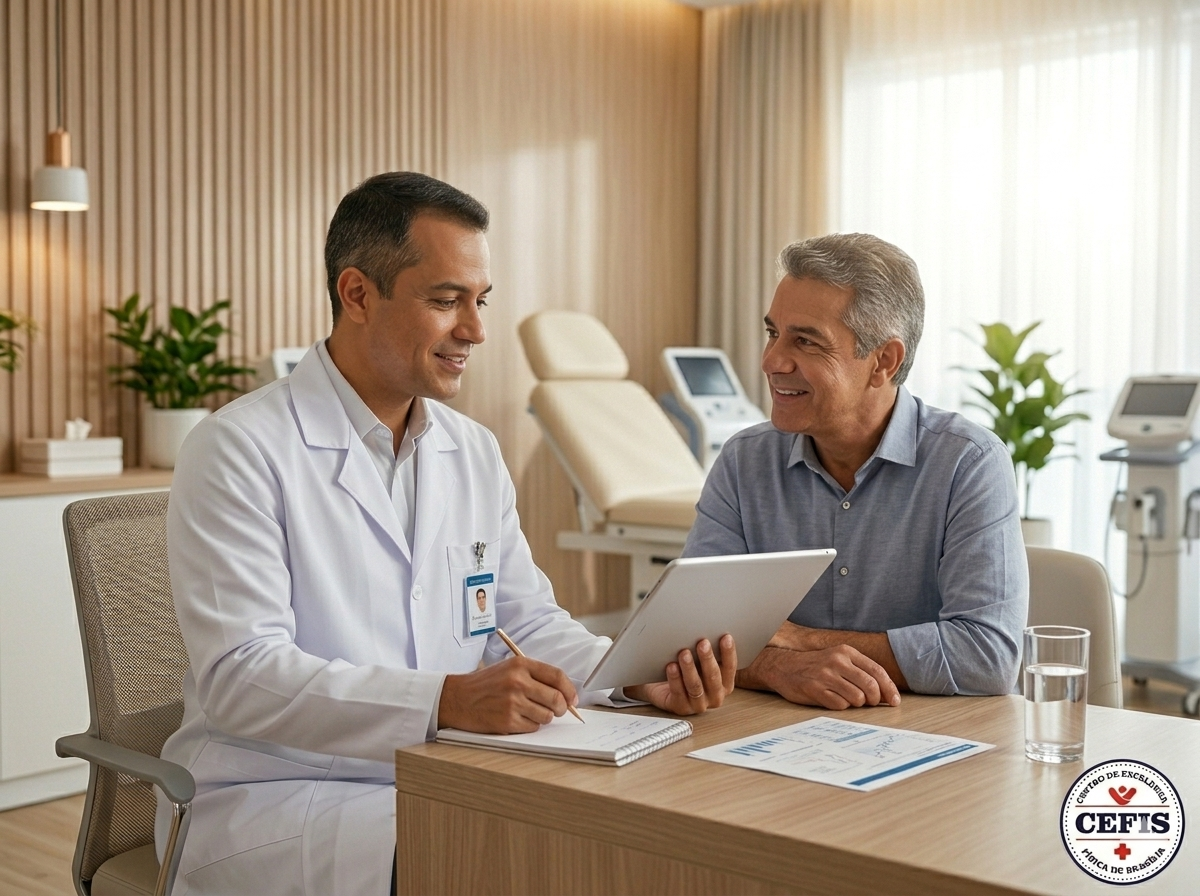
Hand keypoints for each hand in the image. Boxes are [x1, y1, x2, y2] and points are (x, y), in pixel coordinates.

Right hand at [437, 657, 576, 733]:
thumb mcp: (509, 669)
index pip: (557, 676)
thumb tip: (565, 694)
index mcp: (521, 665)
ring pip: (547, 716)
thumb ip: (535, 676)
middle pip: (557, 699)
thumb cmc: (485, 684)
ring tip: (530, 712)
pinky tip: (518, 719)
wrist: (457, 698)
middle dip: (562, 708)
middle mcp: (518, 682)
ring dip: (544, 717)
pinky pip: (533, 727)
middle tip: (559, 710)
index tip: (573, 699)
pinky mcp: (507, 721)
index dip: (570, 690)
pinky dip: (531, 725)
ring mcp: (513, 702)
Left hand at [623, 635, 736, 714]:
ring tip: (684, 653)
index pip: (730, 668)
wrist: (662, 686)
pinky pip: (679, 693)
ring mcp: (699, 704)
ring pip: (696, 686)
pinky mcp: (681, 708)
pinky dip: (675, 679)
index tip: (726, 637)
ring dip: (690, 668)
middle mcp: (715, 696)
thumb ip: (707, 650)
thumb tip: (708, 628)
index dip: (729, 653)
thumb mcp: (699, 660)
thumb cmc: (686, 670)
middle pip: (713, 677)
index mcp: (724, 683)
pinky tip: (671, 666)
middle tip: (702, 643)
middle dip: (708, 659)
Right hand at [737, 645, 900, 709]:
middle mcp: (837, 661)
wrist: (783, 666)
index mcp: (846, 652)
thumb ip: (860, 671)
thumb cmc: (816, 666)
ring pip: (857, 698)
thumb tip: (886, 692)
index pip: (877, 671)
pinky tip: (833, 700)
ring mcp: (825, 676)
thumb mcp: (838, 659)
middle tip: (870, 703)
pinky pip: (840, 705)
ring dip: (857, 704)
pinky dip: (841, 706)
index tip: (895, 701)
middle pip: (870, 687)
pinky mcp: (815, 689)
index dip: (889, 688)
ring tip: (847, 699)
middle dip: (875, 700)